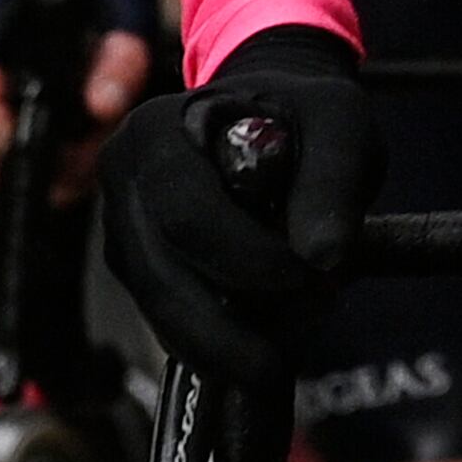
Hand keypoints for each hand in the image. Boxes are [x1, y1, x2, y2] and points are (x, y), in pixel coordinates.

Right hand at [99, 27, 380, 385]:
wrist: (275, 122)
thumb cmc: (303, 117)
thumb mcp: (339, 122)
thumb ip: (334, 179)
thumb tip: (323, 256)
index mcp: (154, 132)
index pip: (187, 213)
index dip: (249, 256)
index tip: (314, 275)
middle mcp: (122, 184)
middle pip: (161, 277)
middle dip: (232, 324)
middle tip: (297, 343)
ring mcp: (123, 232)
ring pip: (162, 313)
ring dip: (231, 340)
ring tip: (299, 334)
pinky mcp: (139, 273)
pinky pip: (172, 325)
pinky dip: (222, 341)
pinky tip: (271, 337)